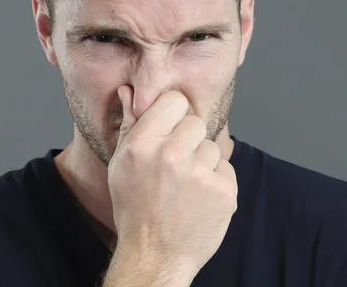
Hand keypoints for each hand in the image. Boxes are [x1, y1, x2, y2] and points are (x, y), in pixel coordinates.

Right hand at [107, 86, 237, 279]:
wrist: (154, 256)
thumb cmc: (135, 208)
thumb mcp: (121, 165)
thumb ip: (129, 125)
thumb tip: (128, 91)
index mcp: (142, 144)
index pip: (175, 101)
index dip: (174, 114)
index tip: (171, 128)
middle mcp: (171, 155)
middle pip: (196, 122)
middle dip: (189, 139)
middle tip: (176, 165)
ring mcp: (200, 174)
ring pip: (212, 146)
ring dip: (203, 162)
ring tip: (185, 186)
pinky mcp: (223, 192)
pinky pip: (226, 168)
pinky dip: (216, 181)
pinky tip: (198, 198)